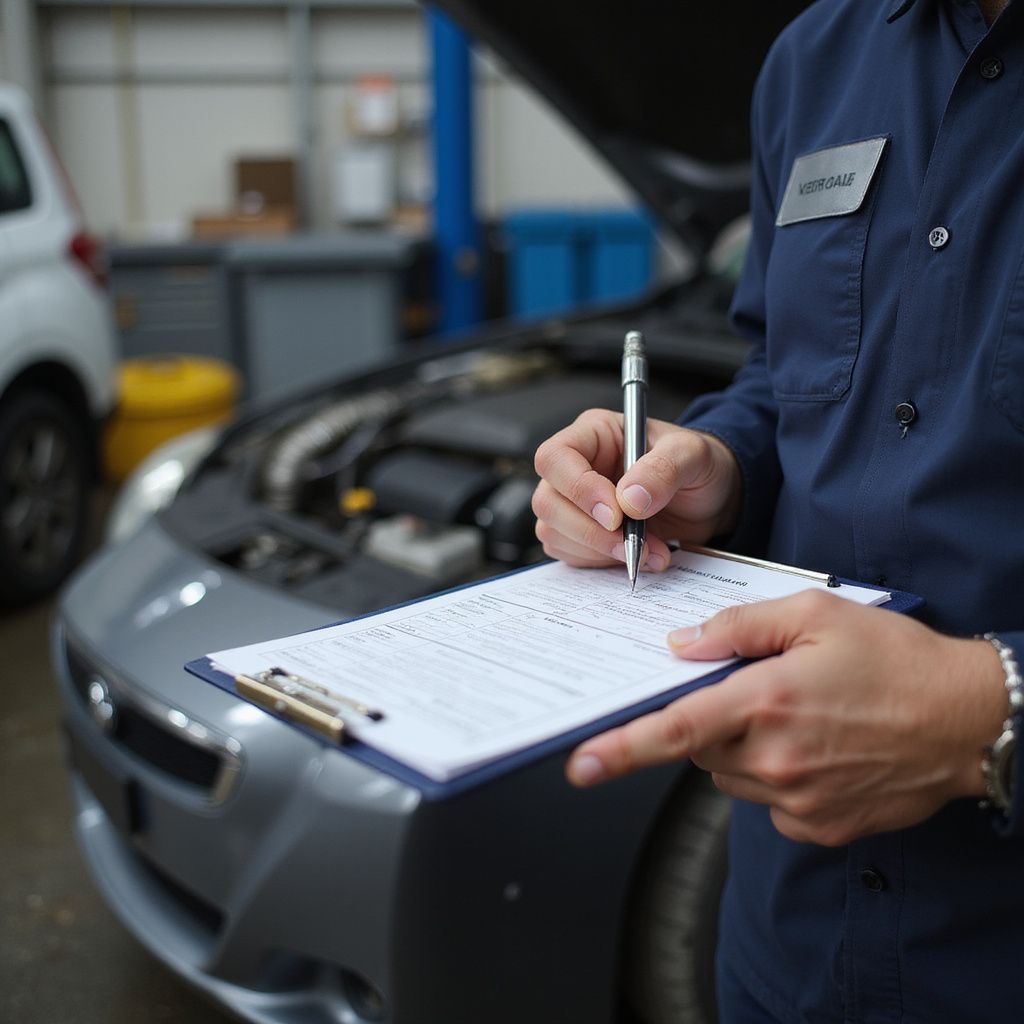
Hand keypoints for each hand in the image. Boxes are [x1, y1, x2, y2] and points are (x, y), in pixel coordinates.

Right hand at [532, 409, 742, 571]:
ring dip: (600, 551)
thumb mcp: (694, 455)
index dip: (578, 489)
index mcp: (594, 434)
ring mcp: (573, 503)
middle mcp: (576, 467)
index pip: (555, 457)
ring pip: (554, 532)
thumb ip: (664, 469)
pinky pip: (569, 554)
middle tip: (633, 543)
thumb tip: (630, 500)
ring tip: (649, 551)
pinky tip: (637, 556)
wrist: (710, 500)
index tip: (616, 515)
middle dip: (590, 531)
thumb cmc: (699, 466)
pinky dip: (602, 562)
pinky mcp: (580, 533)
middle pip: (547, 501)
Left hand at [565, 591, 1008, 845]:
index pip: (676, 730)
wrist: (967, 720)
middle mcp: (776, 759)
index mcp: (767, 702)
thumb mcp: (816, 614)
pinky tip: (815, 749)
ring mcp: (797, 800)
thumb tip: (682, 645)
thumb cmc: (895, 658)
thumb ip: (739, 626)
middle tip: (758, 690)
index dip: (621, 748)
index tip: (580, 764)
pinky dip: (773, 776)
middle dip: (712, 719)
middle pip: (700, 747)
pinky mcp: (817, 827)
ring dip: (742, 747)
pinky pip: (766, 801)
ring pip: (729, 776)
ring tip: (798, 717)